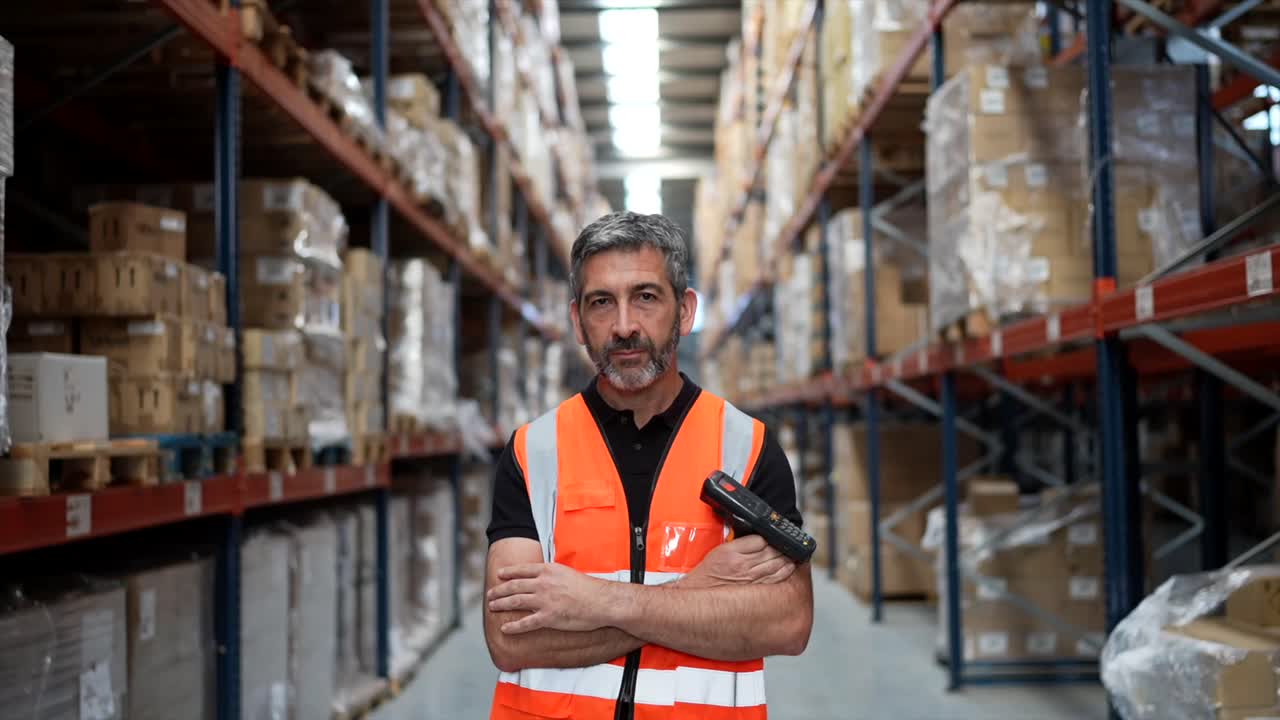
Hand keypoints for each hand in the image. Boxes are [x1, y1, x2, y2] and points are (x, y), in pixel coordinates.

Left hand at [487, 563, 610, 634]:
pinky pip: (526, 623)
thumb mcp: (567, 573)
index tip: (499, 575)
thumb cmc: (588, 588)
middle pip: (514, 586)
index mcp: (548, 570)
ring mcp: (544, 600)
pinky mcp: (548, 617)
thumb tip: (543, 576)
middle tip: (490, 594)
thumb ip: (552, 574)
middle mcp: (542, 584)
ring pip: (515, 602)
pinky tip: (505, 628)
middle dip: (499, 590)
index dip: (508, 572)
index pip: (522, 570)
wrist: (601, 601)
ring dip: (501, 604)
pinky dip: (513, 626)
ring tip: (492, 607)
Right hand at [678, 535, 795, 588]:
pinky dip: (785, 574)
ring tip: (792, 557)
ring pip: (778, 566)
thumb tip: (759, 539)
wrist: (694, 600)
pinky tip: (789, 570)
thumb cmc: (704, 578)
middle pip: (774, 551)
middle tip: (788, 546)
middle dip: (783, 548)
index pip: (762, 540)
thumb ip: (739, 544)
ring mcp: (751, 580)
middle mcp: (744, 566)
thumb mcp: (719, 552)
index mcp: (733, 552)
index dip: (771, 538)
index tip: (775, 538)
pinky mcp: (755, 593)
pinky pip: (776, 581)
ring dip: (787, 560)